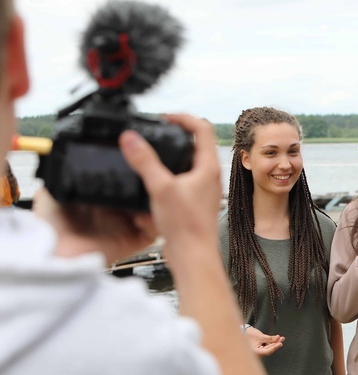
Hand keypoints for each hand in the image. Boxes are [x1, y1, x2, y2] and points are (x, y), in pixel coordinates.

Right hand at [119, 114, 221, 269]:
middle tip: (157, 132)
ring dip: (172, 155)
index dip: (183, 118)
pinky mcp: (195, 203)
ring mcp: (204, 190)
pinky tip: (154, 181)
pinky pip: (183, 180)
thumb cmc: (186, 226)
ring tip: (152, 153)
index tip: (164, 118)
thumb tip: (130, 138)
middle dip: (176, 135)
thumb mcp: (160, 188)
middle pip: (197, 144)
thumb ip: (144, 161)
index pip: (202, 128)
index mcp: (208, 167)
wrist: (193, 256)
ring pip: (189, 163)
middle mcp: (210, 177)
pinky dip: (169, 174)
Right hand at [243, 326, 284, 355]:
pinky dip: (271, 342)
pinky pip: (267, 346)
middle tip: (282, 338)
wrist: (242, 331)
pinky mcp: (260, 347)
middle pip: (269, 349)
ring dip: (275, 343)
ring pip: (269, 347)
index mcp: (256, 352)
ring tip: (281, 338)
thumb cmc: (249, 334)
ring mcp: (259, 351)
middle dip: (276, 344)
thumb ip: (269, 338)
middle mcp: (257, 353)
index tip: (280, 344)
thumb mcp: (260, 336)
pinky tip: (277, 338)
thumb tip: (278, 338)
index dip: (274, 348)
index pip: (267, 351)